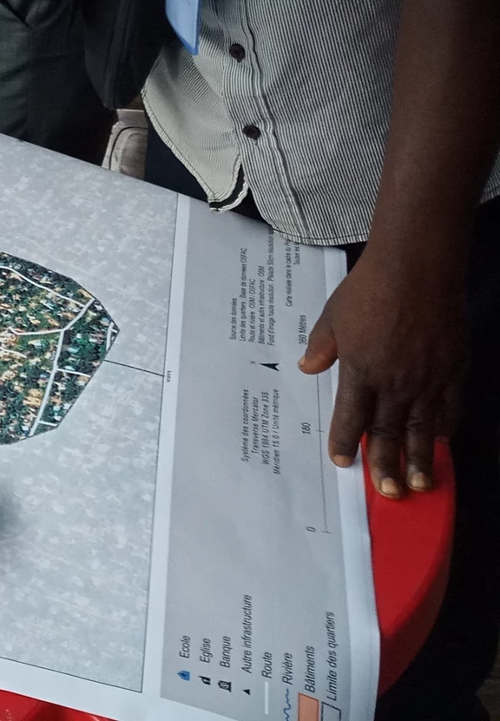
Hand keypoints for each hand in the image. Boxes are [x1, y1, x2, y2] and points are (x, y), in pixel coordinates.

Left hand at [300, 246, 465, 496]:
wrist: (417, 269)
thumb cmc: (369, 289)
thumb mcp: (333, 317)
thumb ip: (322, 347)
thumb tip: (307, 368)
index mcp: (361, 370)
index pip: (351, 417)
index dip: (346, 442)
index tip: (343, 462)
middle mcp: (395, 382)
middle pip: (389, 432)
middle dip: (386, 464)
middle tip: (387, 491)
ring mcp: (428, 378)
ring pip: (422, 428)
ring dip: (420, 458)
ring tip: (419, 484)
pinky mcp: (453, 369)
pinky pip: (450, 408)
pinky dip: (445, 428)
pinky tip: (440, 442)